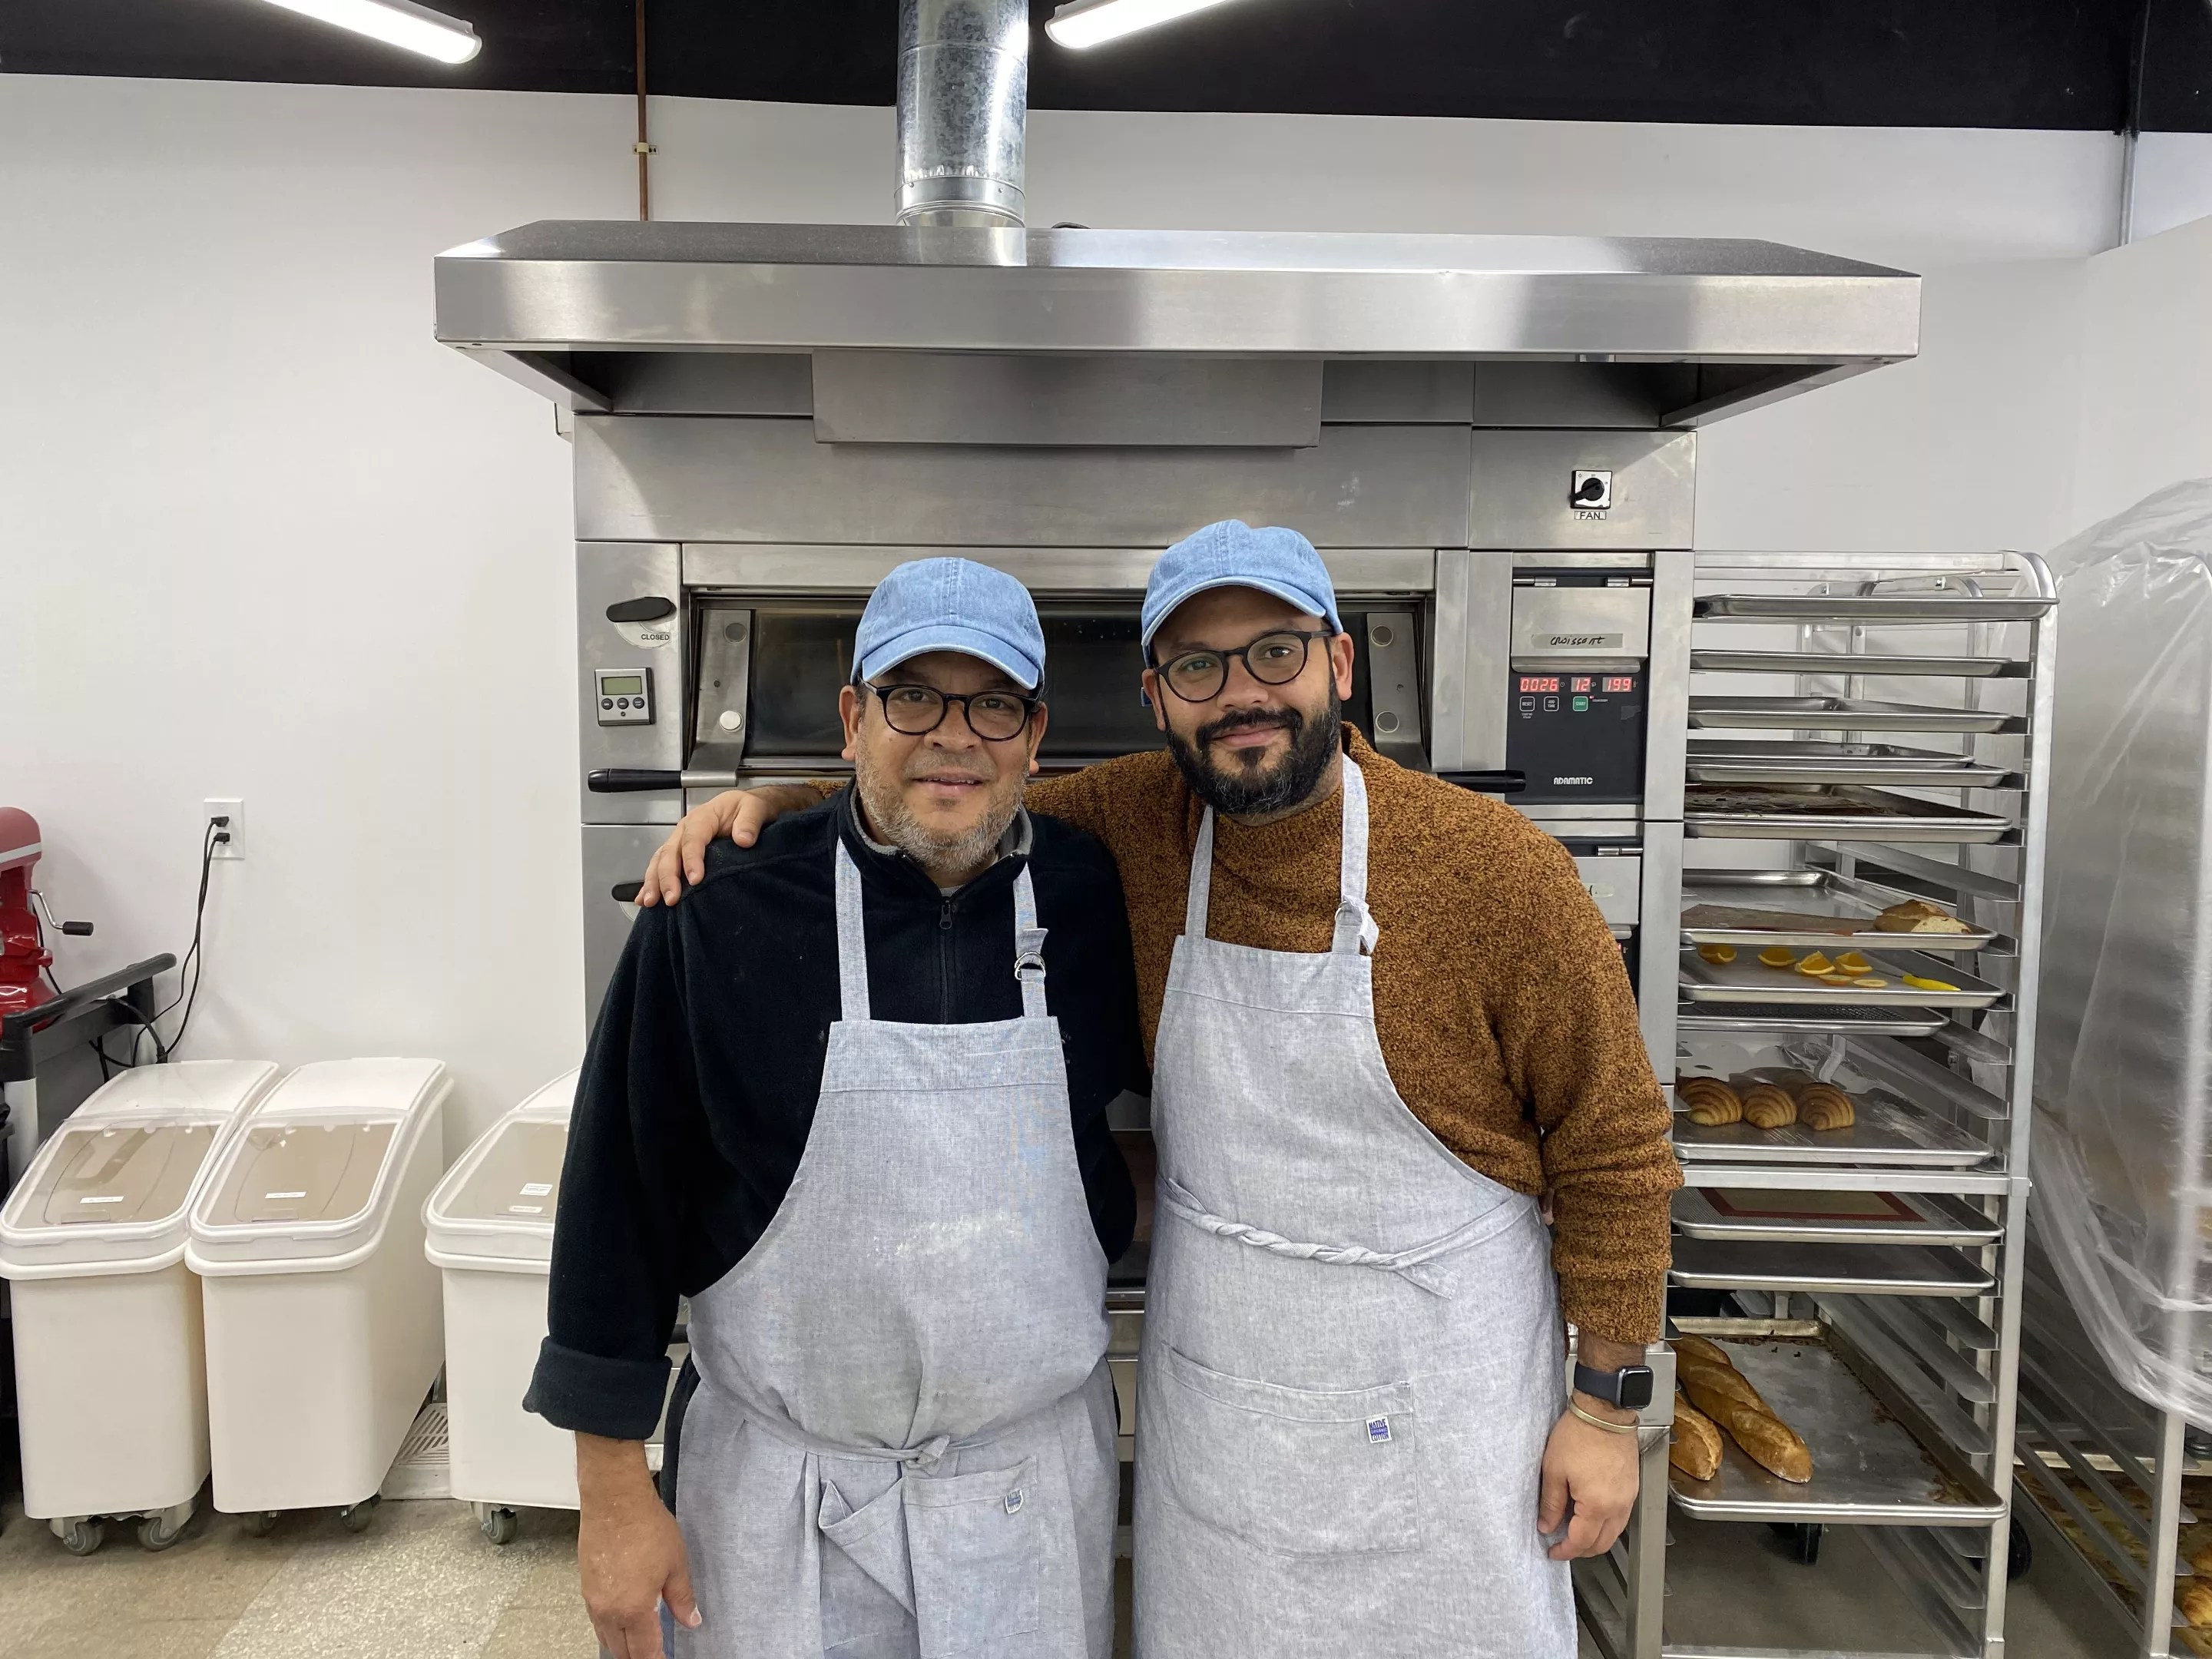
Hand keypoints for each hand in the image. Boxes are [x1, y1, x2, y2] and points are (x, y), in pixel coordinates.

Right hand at [577, 1436, 700, 1658]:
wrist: (613, 1499)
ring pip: (605, 1637)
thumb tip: (691, 1620)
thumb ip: (682, 1597)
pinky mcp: (585, 1585)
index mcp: (634, 1609)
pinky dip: (609, 1626)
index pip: (645, 1652)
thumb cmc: (645, 1526)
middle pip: (621, 1651)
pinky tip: (621, 1618)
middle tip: (653, 1654)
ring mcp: (593, 1599)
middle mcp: (609, 1610)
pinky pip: (596, 1619)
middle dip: (637, 1657)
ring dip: (621, 1644)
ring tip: (638, 1643)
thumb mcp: (676, 1564)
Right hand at [639, 786, 821, 905]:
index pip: (693, 838)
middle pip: (671, 852)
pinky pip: (660, 866)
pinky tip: (645, 899)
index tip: (695, 879)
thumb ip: (750, 821)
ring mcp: (679, 841)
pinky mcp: (679, 853)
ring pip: (660, 860)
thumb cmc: (749, 808)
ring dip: (654, 882)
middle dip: (668, 876)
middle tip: (671, 899)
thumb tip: (743, 839)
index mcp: (703, 817)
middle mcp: (686, 829)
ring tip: (650, 902)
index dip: (692, 858)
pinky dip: (651, 882)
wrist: (748, 808)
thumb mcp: (756, 808)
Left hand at [1537, 1393, 1640, 1559]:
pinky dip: (1606, 1523)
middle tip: (1563, 1545)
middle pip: (1602, 1543)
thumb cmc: (1579, 1435)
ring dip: (1596, 1538)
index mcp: (1597, 1505)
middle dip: (1582, 1550)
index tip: (1553, 1551)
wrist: (1605, 1412)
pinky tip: (1591, 1515)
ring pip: (1614, 1532)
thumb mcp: (1554, 1469)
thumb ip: (1551, 1503)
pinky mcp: (1632, 1487)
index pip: (1582, 1542)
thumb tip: (1547, 1526)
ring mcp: (1628, 1497)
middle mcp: (1618, 1506)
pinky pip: (1621, 1516)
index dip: (1565, 1551)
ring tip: (1575, 1531)